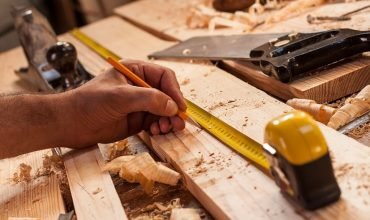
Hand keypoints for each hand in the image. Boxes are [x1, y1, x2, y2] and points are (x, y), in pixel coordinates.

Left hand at [63, 59, 186, 146]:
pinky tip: (157, 132)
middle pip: (167, 95)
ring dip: (168, 120)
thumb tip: (172, 107)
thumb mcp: (120, 97)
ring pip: (163, 110)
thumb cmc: (89, 103)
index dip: (174, 91)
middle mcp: (139, 86)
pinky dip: (160, 127)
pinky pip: (155, 122)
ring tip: (166, 129)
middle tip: (178, 122)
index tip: (179, 106)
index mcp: (135, 71)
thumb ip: (148, 99)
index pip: (163, 77)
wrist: (70, 124)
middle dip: (173, 109)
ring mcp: (139, 104)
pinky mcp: (136, 120)